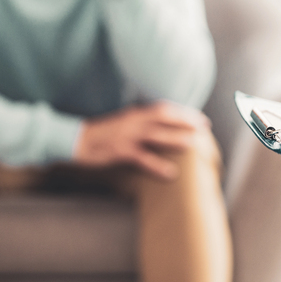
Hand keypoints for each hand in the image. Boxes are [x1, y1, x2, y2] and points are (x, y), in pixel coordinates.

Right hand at [74, 102, 209, 178]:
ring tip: (194, 144)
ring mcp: (126, 135)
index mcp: (135, 113)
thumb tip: (161, 126)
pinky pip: (142, 158)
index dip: (183, 111)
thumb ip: (142, 122)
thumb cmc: (102, 133)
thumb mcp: (124, 123)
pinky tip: (171, 173)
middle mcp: (133, 121)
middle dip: (185, 120)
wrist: (75, 140)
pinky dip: (158, 165)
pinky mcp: (119, 151)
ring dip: (176, 138)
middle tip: (204, 127)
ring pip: (156, 135)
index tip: (200, 118)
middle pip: (164, 117)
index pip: (164, 108)